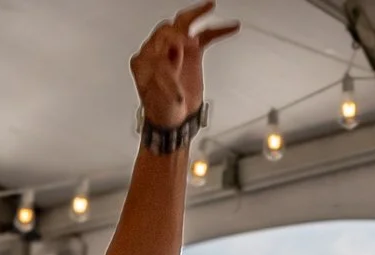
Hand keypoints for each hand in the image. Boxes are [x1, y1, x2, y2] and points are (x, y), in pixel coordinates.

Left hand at [131, 3, 237, 128]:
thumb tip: (175, 48)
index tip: (185, 49)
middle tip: (193, 34)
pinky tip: (230, 27)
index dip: (173, 43)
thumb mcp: (159, 95)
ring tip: (210, 6)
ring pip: (186, 25)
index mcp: (145, 59)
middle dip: (183, 28)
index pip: (159, 40)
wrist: (172, 122)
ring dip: (198, 14)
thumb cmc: (161, 111)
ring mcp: (175, 51)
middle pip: (171, 27)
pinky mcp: (190, 54)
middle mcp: (159, 51)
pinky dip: (216, 31)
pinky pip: (203, 37)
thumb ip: (165, 71)